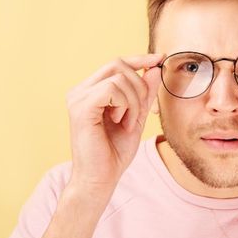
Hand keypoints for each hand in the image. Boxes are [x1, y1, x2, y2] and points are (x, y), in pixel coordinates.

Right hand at [65, 54, 163, 190]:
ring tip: (128, 122)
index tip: (160, 58)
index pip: (116, 63)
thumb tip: (155, 68)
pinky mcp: (81, 107)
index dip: (139, 58)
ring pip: (119, 77)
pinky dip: (126, 105)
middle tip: (139, 113)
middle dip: (139, 86)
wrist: (101, 179)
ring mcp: (78, 98)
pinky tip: (121, 122)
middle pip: (118, 64)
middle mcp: (80, 90)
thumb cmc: (115, 152)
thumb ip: (145, 93)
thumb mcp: (137, 116)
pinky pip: (113, 90)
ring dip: (134, 101)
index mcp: (91, 91)